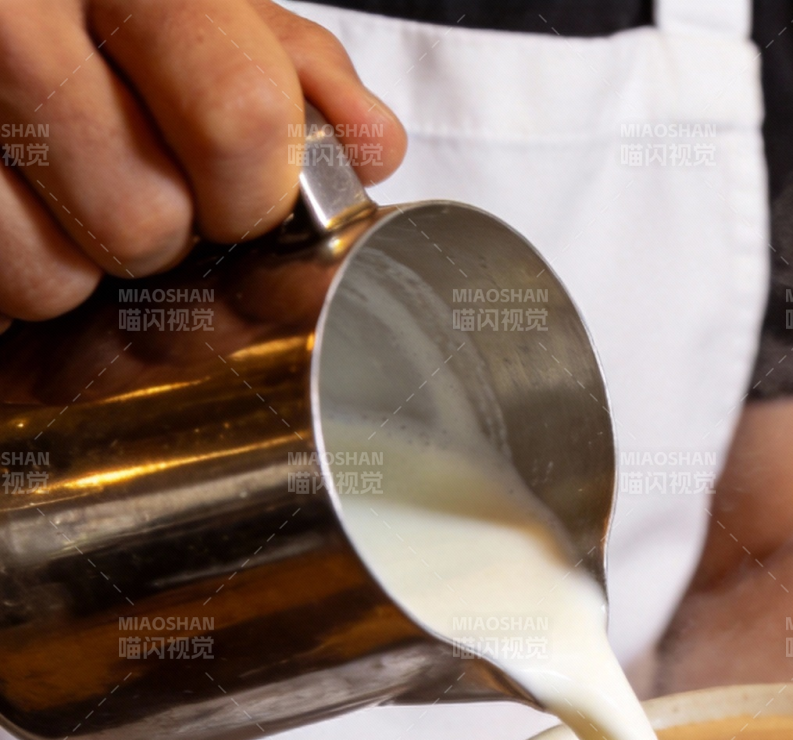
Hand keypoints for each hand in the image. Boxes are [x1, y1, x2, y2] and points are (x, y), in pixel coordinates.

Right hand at [0, 0, 404, 323]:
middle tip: (125, 181)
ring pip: (50, 276)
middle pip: (146, 221)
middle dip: (155, 231)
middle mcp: (12, 13)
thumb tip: (371, 141)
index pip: (243, 121)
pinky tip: (1, 204)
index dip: (255, 190)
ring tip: (43, 190)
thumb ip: (278, 59)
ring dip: (64, 265)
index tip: (239, 192)